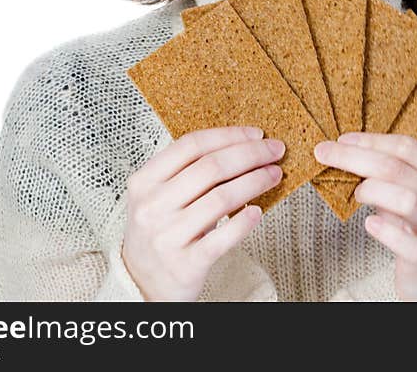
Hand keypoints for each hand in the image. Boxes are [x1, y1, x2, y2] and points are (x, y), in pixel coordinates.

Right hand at [121, 126, 283, 300]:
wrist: (141, 283)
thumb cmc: (160, 230)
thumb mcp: (159, 196)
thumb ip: (188, 172)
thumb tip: (242, 145)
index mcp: (144, 181)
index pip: (191, 145)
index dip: (229, 135)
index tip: (256, 134)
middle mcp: (152, 206)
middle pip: (211, 167)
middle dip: (251, 154)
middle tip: (275, 150)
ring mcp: (168, 236)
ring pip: (222, 198)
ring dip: (255, 181)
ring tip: (274, 175)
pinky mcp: (186, 264)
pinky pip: (223, 237)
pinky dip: (245, 222)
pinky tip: (258, 212)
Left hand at [315, 132, 416, 300]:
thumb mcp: (416, 193)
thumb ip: (391, 174)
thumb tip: (346, 151)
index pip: (407, 147)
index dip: (370, 140)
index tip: (342, 139)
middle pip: (397, 168)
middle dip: (354, 158)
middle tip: (325, 154)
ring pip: (405, 199)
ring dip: (372, 190)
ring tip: (357, 194)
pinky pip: (405, 242)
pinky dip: (383, 230)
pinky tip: (370, 224)